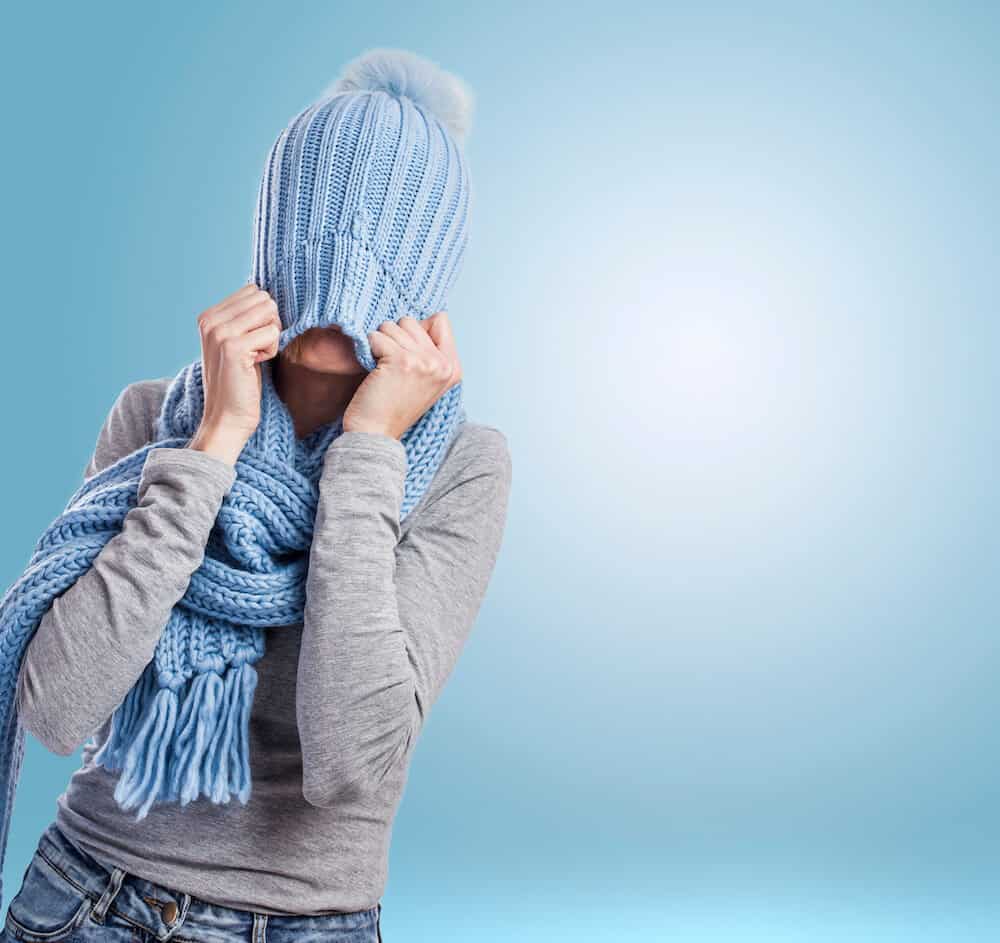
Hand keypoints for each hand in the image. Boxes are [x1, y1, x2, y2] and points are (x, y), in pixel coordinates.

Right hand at [187, 284, 281, 464]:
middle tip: (256, 351)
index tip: (251, 343)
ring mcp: (219, 332)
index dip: (263, 317)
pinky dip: (272, 351)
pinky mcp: (233, 347)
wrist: (226, 418)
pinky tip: (255, 366)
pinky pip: (273, 333)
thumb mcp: (238, 343)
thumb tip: (269, 296)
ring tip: (254, 358)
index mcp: (208, 316)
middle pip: (264, 299)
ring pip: (270, 312)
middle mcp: (210, 320)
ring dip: (271, 337)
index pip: (253, 290)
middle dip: (270, 325)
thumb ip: (246, 318)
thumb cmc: (239, 382)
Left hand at [343, 312, 461, 439]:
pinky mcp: (401, 361)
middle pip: (413, 321)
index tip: (407, 355)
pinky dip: (369, 349)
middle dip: (395, 337)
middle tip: (390, 365)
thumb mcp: (425, 380)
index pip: (441, 320)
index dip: (418, 331)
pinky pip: (377, 336)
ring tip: (382, 369)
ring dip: (380, 343)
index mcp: (452, 368)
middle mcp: (443, 364)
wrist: (376, 434)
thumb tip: (415, 322)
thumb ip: (429, 352)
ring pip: (392, 326)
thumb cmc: (393, 407)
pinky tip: (373, 370)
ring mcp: (425, 362)